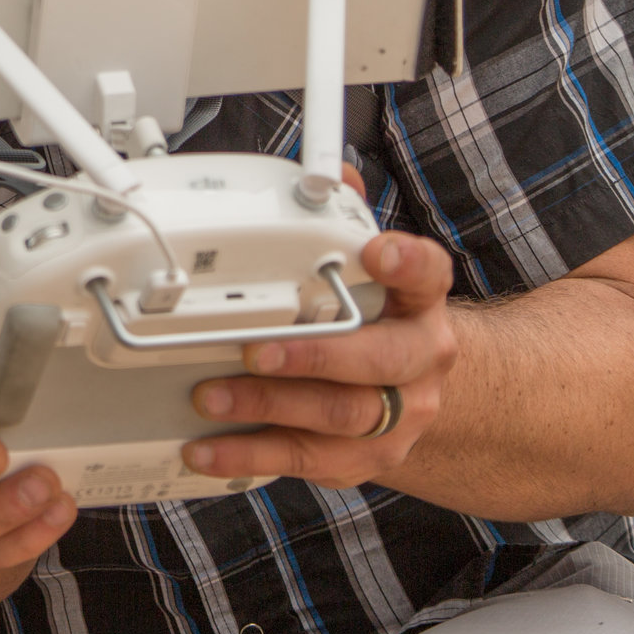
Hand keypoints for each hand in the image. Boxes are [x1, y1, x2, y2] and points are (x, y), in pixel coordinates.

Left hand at [182, 224, 457, 487]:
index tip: (376, 249)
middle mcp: (419, 361)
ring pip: (341, 416)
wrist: (414, 391)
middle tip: (255, 349)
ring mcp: (396, 415)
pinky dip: (250, 455)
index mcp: (419, 304)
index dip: (405, 262)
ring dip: (269, 406)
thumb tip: (332, 173)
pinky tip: (207, 446)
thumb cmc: (379, 321)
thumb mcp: (370, 271)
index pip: (426, 274)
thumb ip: (346, 220)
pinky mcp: (362, 458)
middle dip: (312, 356)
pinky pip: (307, 460)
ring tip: (212, 395)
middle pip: (379, 361)